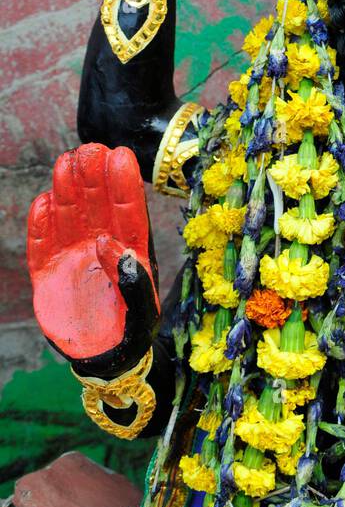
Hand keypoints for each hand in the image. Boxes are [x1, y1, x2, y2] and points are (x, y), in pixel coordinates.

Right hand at [27, 144, 159, 377]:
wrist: (104, 358)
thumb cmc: (132, 330)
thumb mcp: (143, 310)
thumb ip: (133, 280)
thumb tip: (112, 244)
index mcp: (131, 248)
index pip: (128, 211)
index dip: (123, 183)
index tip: (119, 155)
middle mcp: (101, 244)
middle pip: (97, 204)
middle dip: (93, 176)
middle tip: (89, 149)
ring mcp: (73, 255)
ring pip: (69, 215)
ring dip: (67, 190)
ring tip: (66, 163)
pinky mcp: (48, 272)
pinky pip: (41, 243)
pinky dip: (40, 224)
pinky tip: (42, 202)